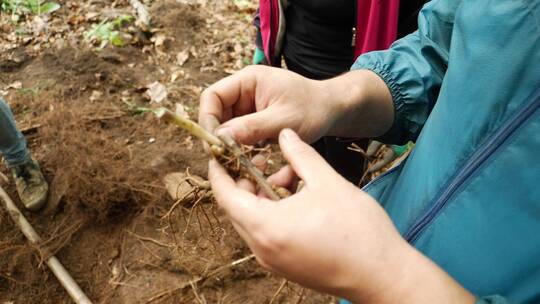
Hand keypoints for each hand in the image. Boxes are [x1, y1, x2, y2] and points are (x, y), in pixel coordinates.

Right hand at [199, 65, 395, 145]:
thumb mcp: (283, 120)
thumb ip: (252, 127)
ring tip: (240, 160)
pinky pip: (238, 134)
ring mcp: (248, 106)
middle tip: (225, 158)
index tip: (214, 143)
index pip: (212, 96)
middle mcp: (243, 91)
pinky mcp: (255, 120)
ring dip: (230, 143)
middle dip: (218, 135)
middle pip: (216, 113)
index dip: (208, 119)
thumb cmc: (313, 108)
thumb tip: (220, 138)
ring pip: (225, 127)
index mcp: (247, 80)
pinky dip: (241, 147)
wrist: (333, 111)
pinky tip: (251, 158)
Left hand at [209, 129, 474, 302]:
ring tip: (290, 175)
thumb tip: (285, 135)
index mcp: (265, 226)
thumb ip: (301, 155)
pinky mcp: (287, 266)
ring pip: (254, 220)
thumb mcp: (328, 182)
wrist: (383, 275)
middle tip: (262, 158)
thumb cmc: (357, 230)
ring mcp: (273, 261)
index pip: (225, 194)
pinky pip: (268, 233)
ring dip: (263, 195)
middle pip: (237, 208)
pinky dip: (274, 212)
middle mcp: (262, 248)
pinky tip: (298, 196)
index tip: (222, 151)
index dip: (219, 169)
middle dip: (245, 180)